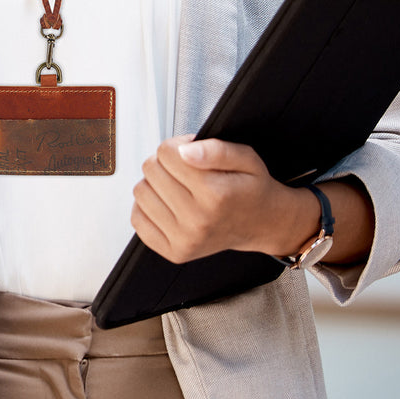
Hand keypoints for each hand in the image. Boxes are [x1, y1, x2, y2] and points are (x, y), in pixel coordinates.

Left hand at [130, 135, 319, 263]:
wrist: (261, 223)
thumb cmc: (250, 189)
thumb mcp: (246, 158)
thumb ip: (216, 149)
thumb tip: (184, 151)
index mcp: (216, 194)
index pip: (166, 152)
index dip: (178, 146)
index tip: (192, 153)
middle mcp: (199, 220)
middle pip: (151, 170)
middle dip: (166, 163)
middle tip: (186, 171)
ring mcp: (185, 239)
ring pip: (141, 192)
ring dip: (156, 184)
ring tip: (179, 188)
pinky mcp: (174, 252)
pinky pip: (138, 219)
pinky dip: (148, 207)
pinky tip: (169, 205)